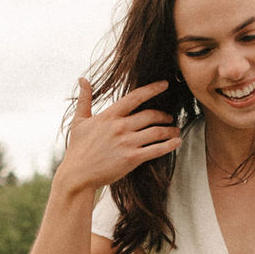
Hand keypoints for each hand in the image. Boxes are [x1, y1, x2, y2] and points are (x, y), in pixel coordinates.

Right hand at [52, 77, 181, 196]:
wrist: (77, 174)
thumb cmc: (78, 148)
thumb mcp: (79, 121)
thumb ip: (84, 99)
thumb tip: (83, 79)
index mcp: (109, 116)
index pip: (135, 97)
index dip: (152, 89)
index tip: (164, 84)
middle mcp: (120, 127)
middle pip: (150, 115)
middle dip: (164, 115)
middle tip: (169, 117)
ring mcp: (127, 143)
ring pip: (157, 132)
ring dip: (170, 130)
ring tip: (175, 130)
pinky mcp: (132, 158)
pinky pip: (156, 149)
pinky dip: (170, 145)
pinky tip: (177, 142)